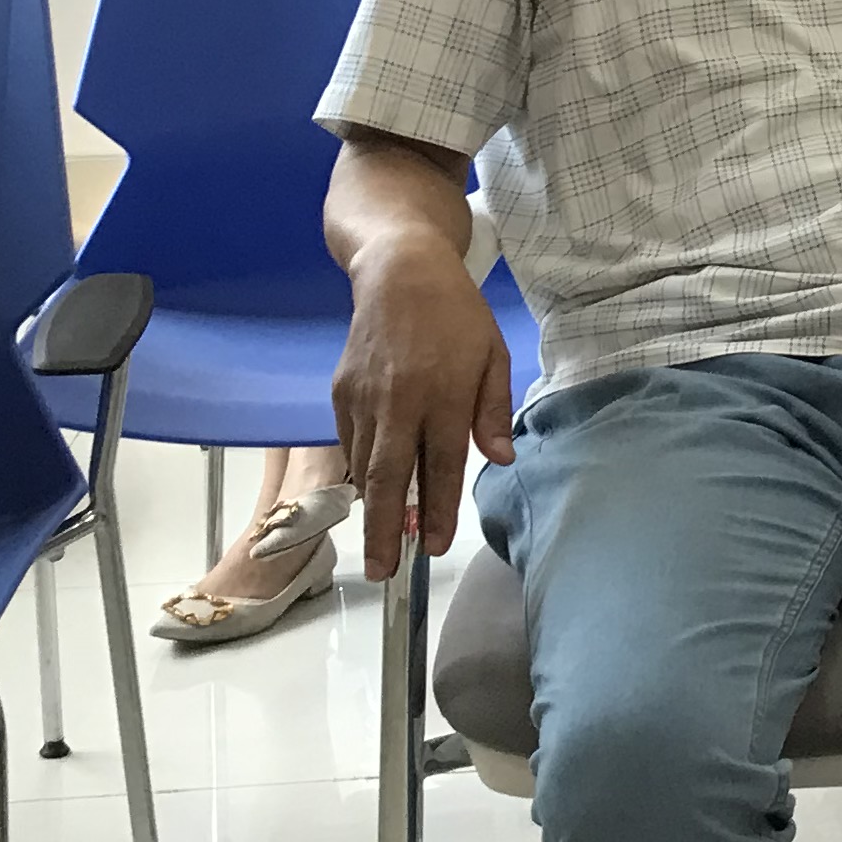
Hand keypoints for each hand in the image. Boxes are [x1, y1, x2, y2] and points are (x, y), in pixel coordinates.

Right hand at [329, 244, 516, 578]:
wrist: (399, 271)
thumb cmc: (456, 314)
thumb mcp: (493, 355)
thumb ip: (492, 410)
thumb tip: (500, 459)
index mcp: (442, 394)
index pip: (440, 464)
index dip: (437, 509)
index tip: (434, 544)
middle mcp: (398, 401)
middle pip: (389, 476)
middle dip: (385, 528)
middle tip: (383, 571)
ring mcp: (363, 397)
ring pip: (364, 464)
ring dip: (370, 507)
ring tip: (376, 542)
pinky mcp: (341, 391)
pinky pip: (350, 441)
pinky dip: (360, 469)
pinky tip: (370, 491)